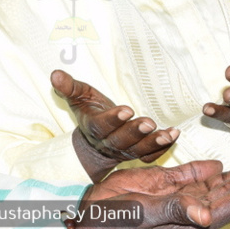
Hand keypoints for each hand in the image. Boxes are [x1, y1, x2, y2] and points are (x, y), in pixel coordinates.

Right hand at [52, 70, 178, 181]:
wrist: (94, 138)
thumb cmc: (89, 111)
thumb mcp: (78, 97)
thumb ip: (69, 87)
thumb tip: (55, 73)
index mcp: (94, 128)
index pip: (102, 126)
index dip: (113, 119)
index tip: (127, 110)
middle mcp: (109, 143)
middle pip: (122, 141)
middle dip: (135, 133)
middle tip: (148, 123)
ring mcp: (124, 151)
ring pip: (138, 150)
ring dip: (153, 143)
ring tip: (167, 134)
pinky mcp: (137, 154)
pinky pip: (151, 155)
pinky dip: (162, 148)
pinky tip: (174, 135)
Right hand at [77, 146, 229, 228]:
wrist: (88, 223)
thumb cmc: (113, 223)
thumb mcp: (143, 215)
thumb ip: (175, 210)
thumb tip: (206, 216)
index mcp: (193, 221)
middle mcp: (193, 212)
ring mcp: (180, 200)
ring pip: (220, 185)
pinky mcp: (165, 189)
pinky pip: (194, 179)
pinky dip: (210, 170)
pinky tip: (224, 164)